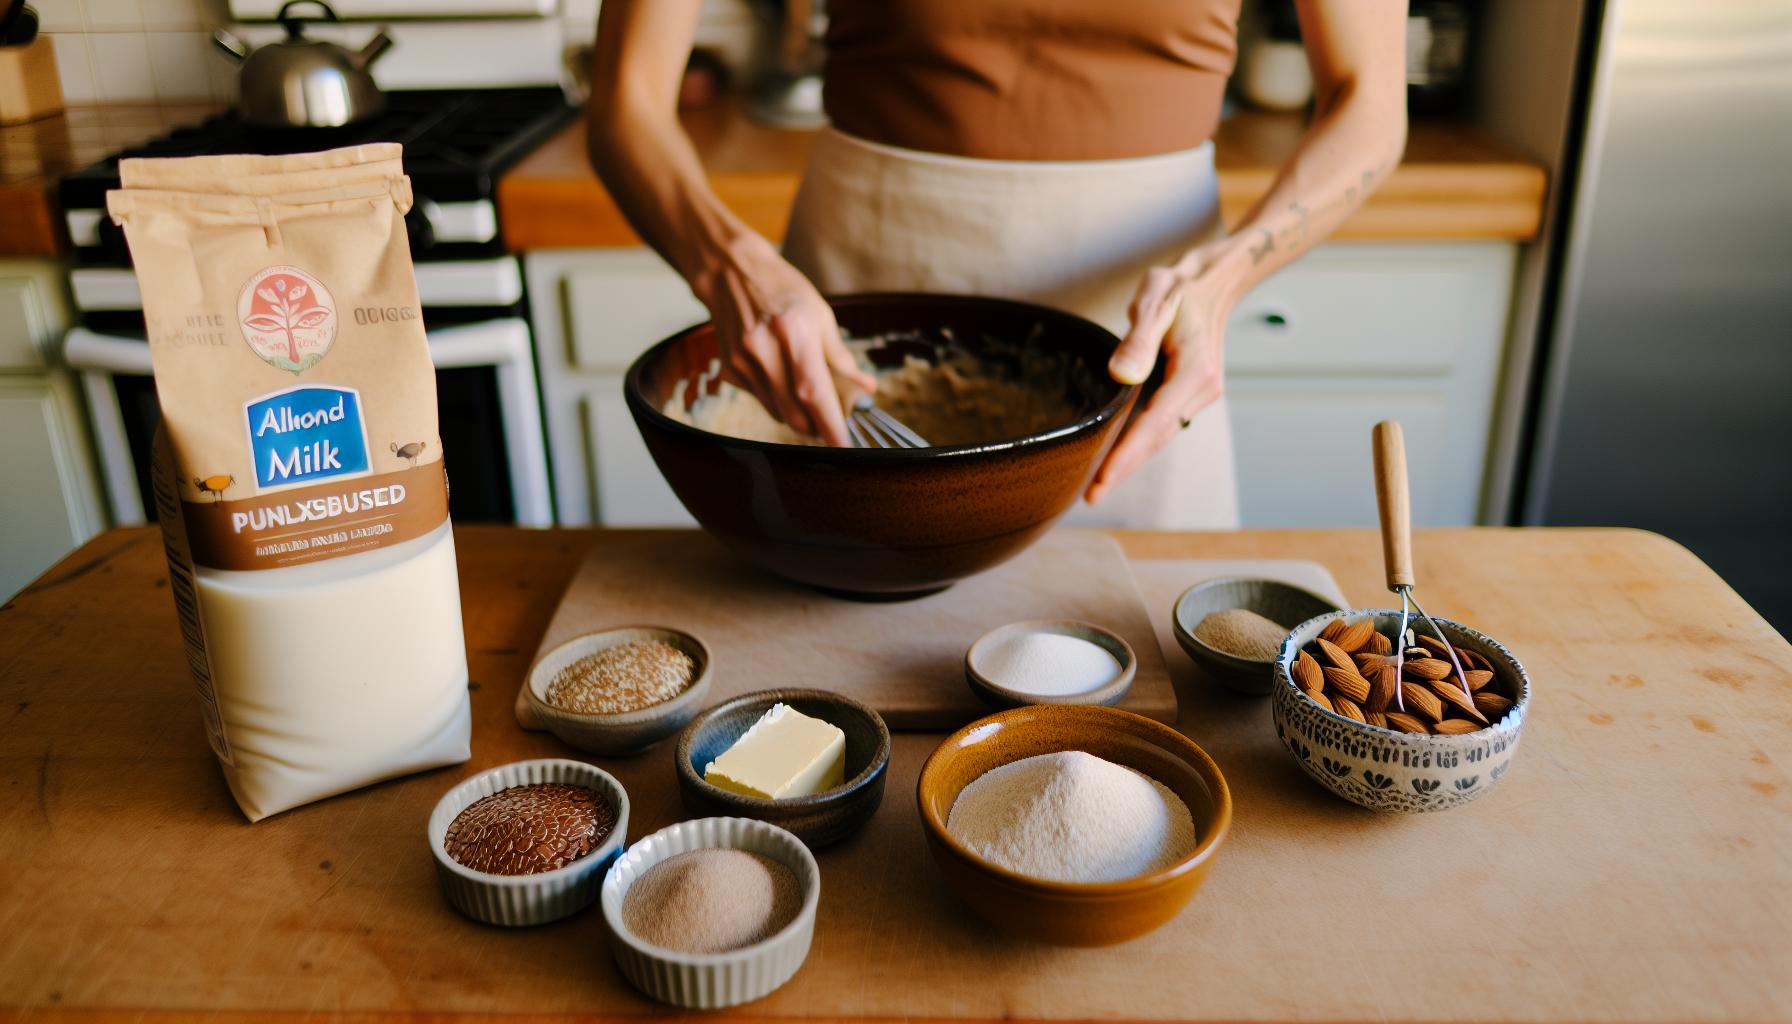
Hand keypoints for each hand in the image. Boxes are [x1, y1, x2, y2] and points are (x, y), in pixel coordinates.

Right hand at [692, 233, 875, 445]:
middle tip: (833, 421)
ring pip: (776, 412)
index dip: (830, 424)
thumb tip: (866, 388)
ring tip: (811, 398)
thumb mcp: (821, 314)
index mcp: (793, 331)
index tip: (845, 445)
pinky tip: (783, 379)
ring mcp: (743, 361)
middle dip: (817, 427)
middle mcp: (764, 349)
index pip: (814, 391)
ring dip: (799, 416)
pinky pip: (761, 400)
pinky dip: (778, 402)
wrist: (732, 272)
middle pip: (794, 411)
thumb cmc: (783, 290)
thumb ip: (841, 356)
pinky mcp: (730, 368)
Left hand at [1085, 245, 1236, 504]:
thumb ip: (1138, 340)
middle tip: (1091, 497)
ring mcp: (1197, 394)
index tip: (1102, 481)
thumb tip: (1121, 375)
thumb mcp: (1157, 301)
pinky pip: (1160, 423)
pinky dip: (1138, 442)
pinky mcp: (1188, 393)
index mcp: (1194, 373)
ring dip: (1131, 460)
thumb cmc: (1180, 288)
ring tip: (1098, 485)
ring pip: (1159, 435)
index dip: (1127, 455)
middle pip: (1157, 439)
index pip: (1155, 424)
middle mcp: (1201, 390)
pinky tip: (1115, 455)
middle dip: (1125, 468)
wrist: (1212, 282)